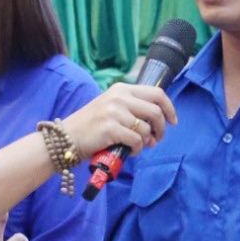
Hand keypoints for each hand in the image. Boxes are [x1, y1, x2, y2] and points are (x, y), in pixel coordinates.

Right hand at [61, 84, 176, 157]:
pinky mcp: (110, 128)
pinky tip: (130, 151)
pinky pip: (136, 140)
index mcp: (122, 89)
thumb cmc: (91, 125)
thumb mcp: (111, 107)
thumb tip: (159, 124)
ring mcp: (114, 112)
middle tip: (156, 139)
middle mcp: (119, 97)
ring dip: (146, 142)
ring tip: (138, 146)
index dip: (169, 108)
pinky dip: (137, 149)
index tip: (172, 121)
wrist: (66, 137)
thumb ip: (133, 109)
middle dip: (161, 129)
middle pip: (156, 111)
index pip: (157, 94)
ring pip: (146, 129)